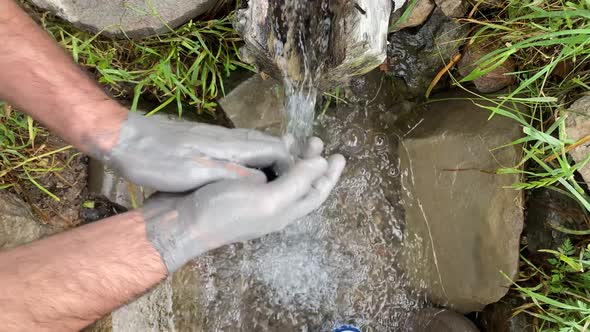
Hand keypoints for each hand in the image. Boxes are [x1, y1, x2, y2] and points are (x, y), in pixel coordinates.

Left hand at [100, 112, 293, 191]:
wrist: (124, 138)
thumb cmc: (156, 160)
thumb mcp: (192, 172)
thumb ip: (229, 173)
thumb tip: (263, 179)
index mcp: (227, 146)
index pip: (272, 150)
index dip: (292, 163)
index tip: (305, 177)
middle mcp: (227, 137)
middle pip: (267, 143)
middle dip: (287, 156)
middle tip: (303, 171)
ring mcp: (215, 136)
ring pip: (254, 142)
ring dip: (272, 155)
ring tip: (284, 169)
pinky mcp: (204, 139)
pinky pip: (240, 145)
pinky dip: (254, 155)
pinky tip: (250, 165)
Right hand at [141, 139, 344, 272]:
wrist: (180, 221)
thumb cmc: (224, 212)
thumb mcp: (267, 199)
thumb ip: (296, 183)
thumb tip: (323, 163)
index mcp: (284, 211)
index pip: (315, 193)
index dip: (329, 176)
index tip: (340, 156)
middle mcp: (272, 205)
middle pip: (301, 183)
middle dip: (312, 162)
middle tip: (317, 141)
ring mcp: (253, 196)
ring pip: (282, 175)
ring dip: (292, 157)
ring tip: (297, 138)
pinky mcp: (235, 187)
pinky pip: (262, 170)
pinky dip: (270, 156)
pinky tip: (266, 144)